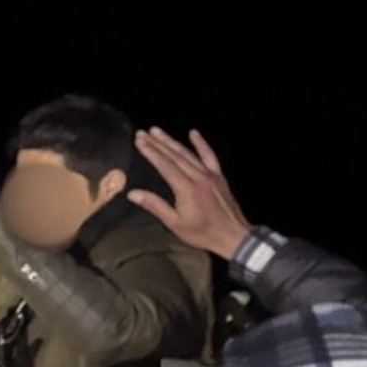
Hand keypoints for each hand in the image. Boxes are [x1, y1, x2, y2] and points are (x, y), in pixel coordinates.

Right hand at [128, 128, 252, 258]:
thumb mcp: (175, 223)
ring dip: (172, 141)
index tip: (139, 141)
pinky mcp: (218, 176)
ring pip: (188, 154)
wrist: (233, 235)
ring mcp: (210, 174)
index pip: (165, 165)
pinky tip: (193, 133)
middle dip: (157, 143)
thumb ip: (155, 206)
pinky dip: (201, 144)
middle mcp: (198, 177)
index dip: (151, 152)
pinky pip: (209, 156)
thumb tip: (132, 193)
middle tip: (143, 132)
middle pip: (175, 156)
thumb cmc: (202, 233)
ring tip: (158, 131)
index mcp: (186, 188)